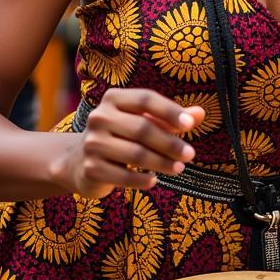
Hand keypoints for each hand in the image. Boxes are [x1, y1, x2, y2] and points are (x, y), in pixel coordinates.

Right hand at [55, 88, 204, 199]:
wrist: (79, 161)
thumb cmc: (121, 136)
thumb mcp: (143, 121)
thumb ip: (170, 118)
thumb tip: (200, 114)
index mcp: (113, 98)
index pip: (145, 99)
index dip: (169, 110)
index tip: (190, 125)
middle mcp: (99, 117)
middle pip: (142, 128)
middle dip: (170, 143)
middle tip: (190, 154)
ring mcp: (92, 143)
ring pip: (135, 154)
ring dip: (161, 162)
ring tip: (179, 168)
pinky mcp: (91, 168)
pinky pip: (123, 176)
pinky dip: (142, 179)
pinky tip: (154, 180)